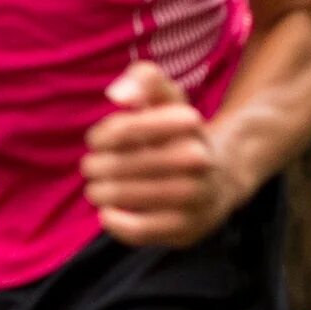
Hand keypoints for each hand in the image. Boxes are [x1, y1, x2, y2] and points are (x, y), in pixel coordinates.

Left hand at [85, 62, 245, 247]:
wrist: (220, 183)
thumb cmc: (178, 138)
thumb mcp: (169, 100)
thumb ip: (145, 79)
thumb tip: (117, 94)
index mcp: (188, 123)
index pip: (127, 128)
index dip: (102, 136)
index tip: (95, 142)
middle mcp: (198, 159)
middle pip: (126, 165)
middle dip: (98, 167)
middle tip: (90, 169)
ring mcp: (196, 197)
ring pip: (134, 196)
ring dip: (104, 194)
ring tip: (95, 191)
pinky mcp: (188, 228)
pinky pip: (143, 230)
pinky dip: (117, 223)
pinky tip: (107, 213)